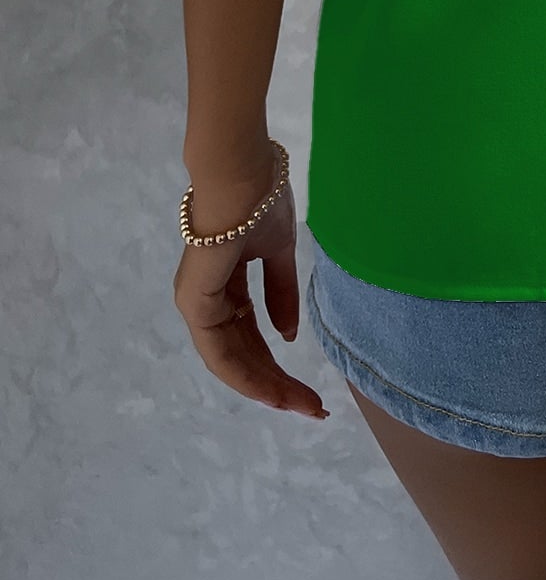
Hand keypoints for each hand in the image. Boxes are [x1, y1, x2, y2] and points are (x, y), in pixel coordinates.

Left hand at [173, 149, 328, 420]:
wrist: (242, 172)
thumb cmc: (260, 199)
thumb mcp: (279, 251)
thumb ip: (281, 293)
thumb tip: (288, 334)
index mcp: (223, 284)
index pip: (249, 335)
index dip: (277, 364)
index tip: (309, 387)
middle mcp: (205, 300)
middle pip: (242, 354)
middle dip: (277, 383)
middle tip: (313, 408)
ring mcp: (198, 303)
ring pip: (231, 360)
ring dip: (266, 385)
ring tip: (302, 405)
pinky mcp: (197, 302)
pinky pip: (220, 351)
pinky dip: (247, 374)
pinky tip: (273, 388)